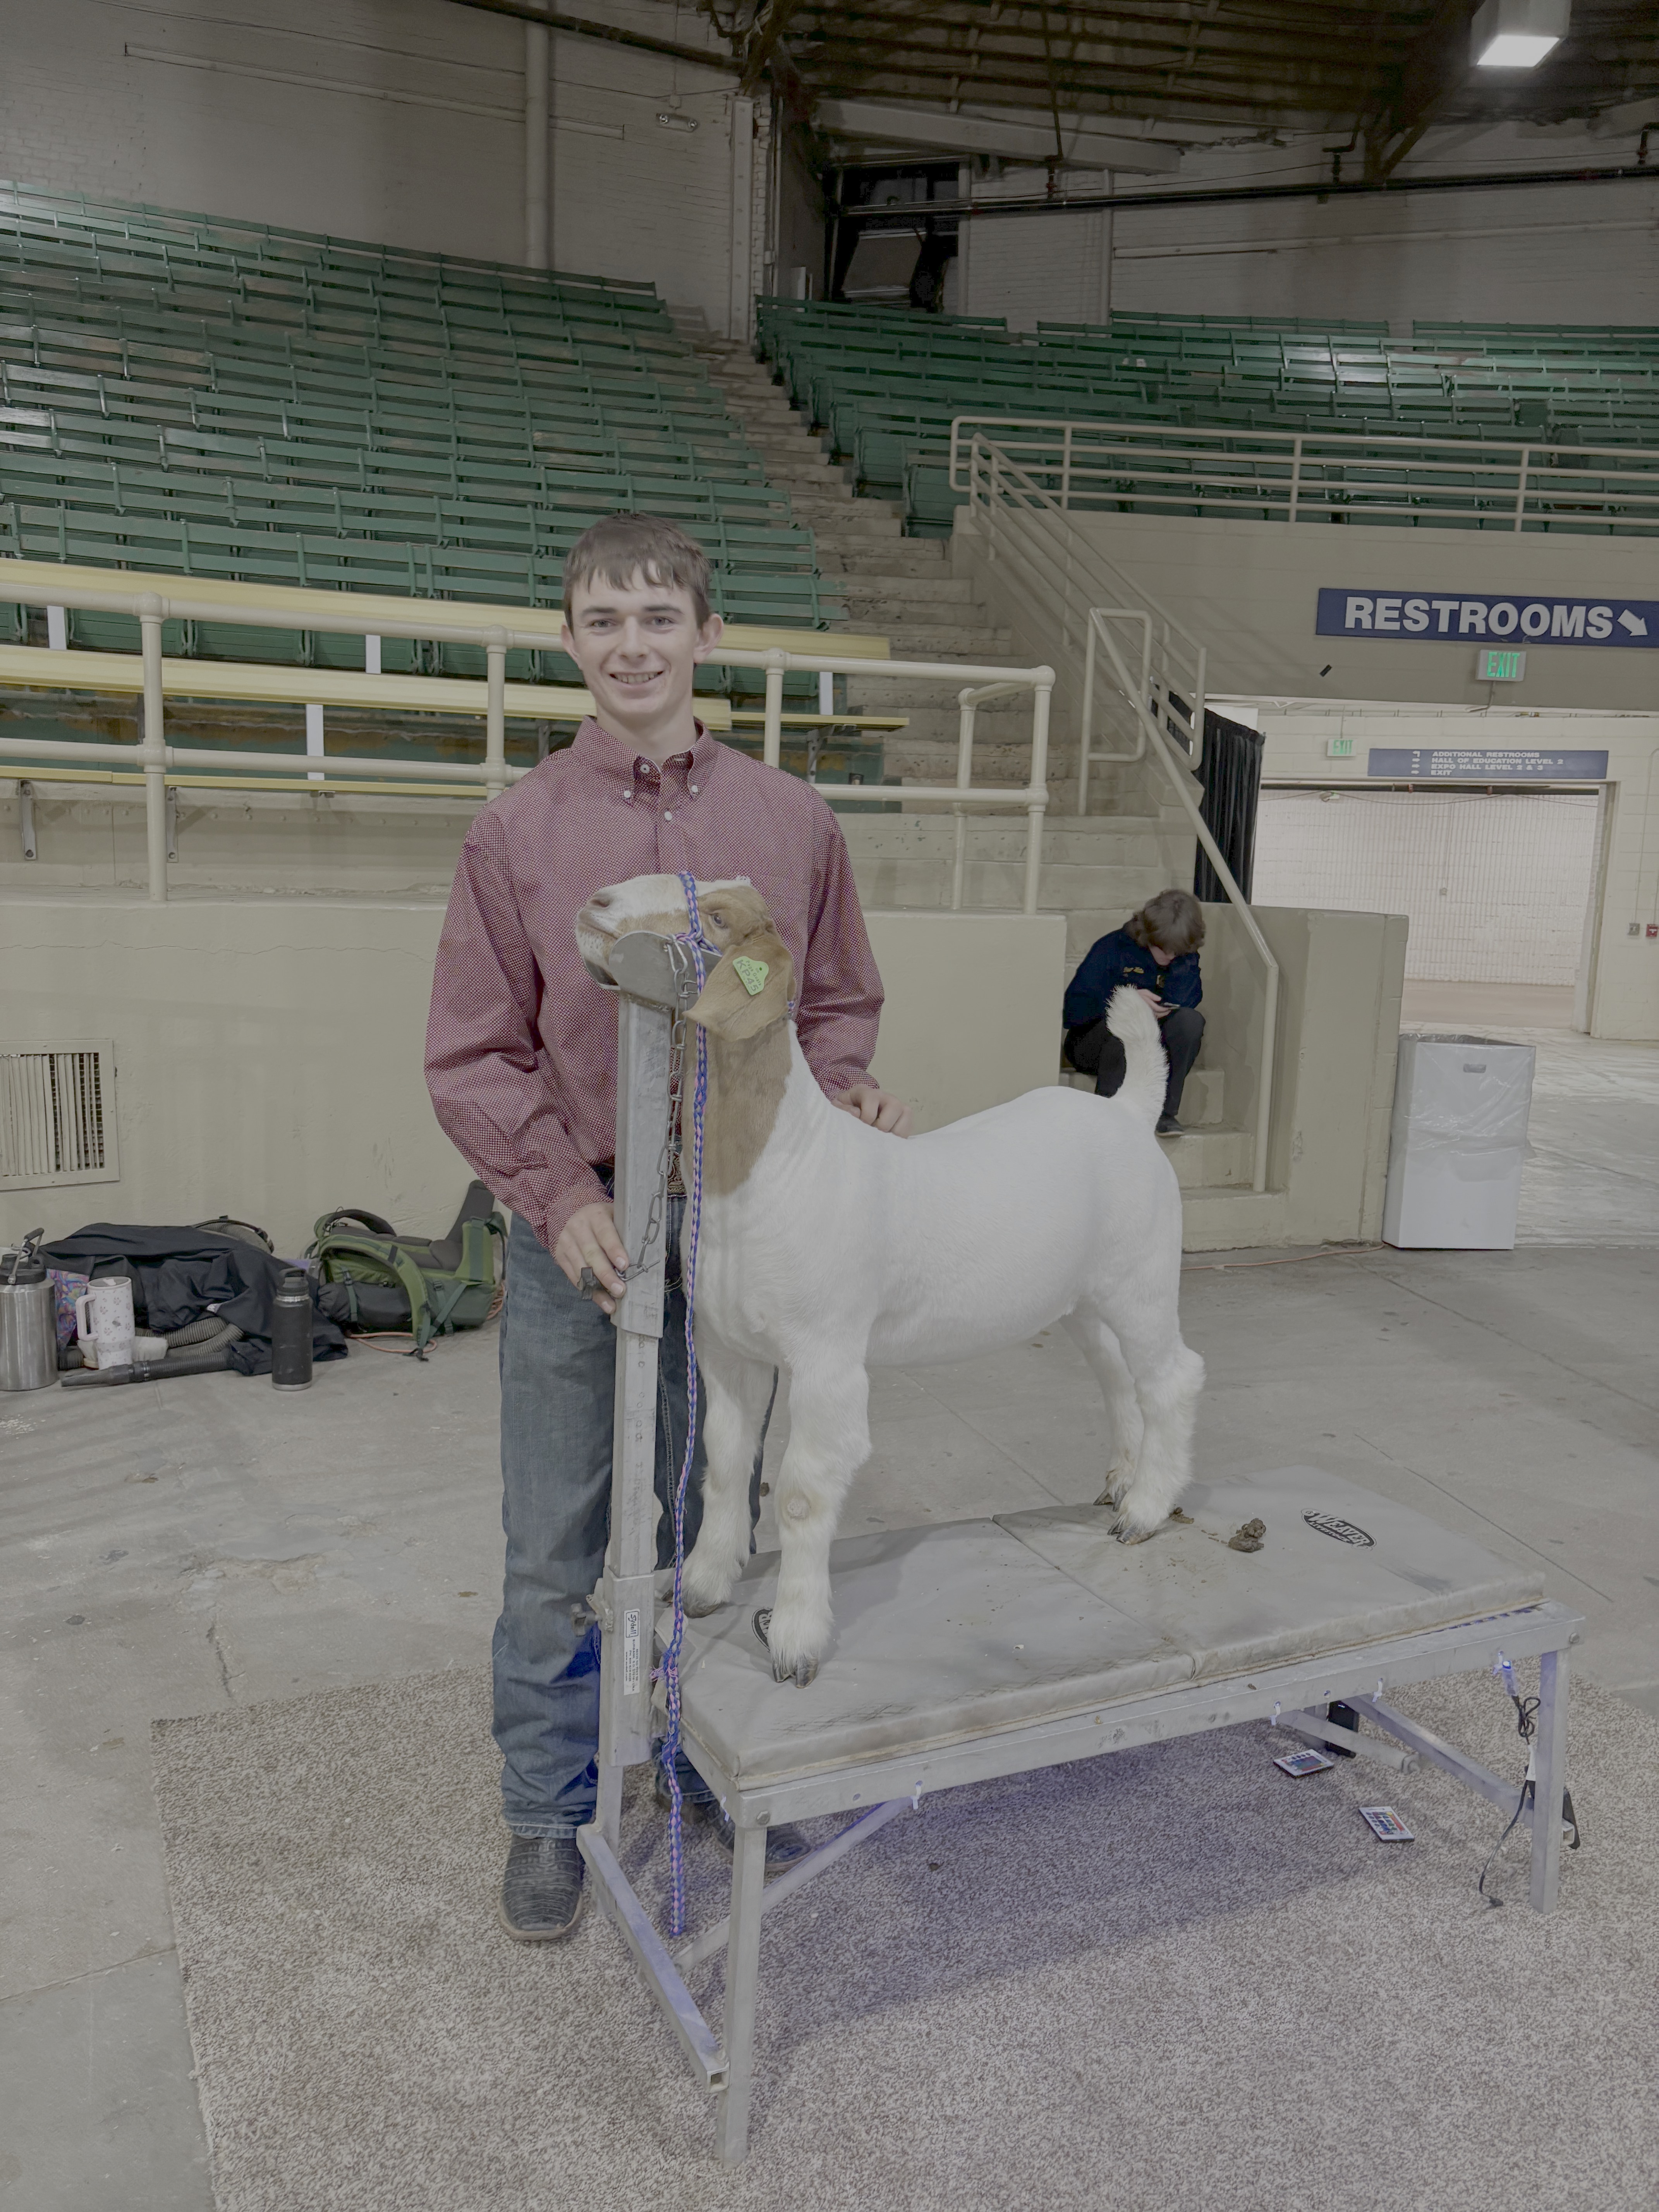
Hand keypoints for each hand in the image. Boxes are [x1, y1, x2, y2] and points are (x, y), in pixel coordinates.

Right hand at [553, 1201, 628, 1315]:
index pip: (605, 1233)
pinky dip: (587, 1291)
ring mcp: (566, 1243)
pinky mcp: (560, 1257)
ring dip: (596, 1289)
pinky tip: (600, 1300)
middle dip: (606, 1275)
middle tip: (620, 1290)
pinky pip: (573, 1277)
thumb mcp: (613, 1216)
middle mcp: (578, 1228)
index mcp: (596, 1216)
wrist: (568, 1213)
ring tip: (611, 1304)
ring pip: (581, 1269)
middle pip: (592, 1254)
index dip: (614, 1249)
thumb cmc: (601, 1219)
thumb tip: (649, 1255)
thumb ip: (625, 1232)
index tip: (624, 1265)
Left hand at [835, 1083, 912, 1136]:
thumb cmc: (847, 1113)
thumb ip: (843, 1111)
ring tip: (879, 1138)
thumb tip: (855, 1113)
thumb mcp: (840, 1109)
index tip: (859, 1127)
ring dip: (890, 1135)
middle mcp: (887, 1096)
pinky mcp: (906, 1118)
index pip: (871, 1103)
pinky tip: (887, 1140)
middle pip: (894, 1108)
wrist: (856, 1115)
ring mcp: (899, 1106)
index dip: (865, 1119)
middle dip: (881, 1127)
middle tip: (872, 1133)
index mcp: (868, 1092)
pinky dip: (898, 1139)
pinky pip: (908, 1131)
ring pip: (903, 1121)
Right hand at [1137, 989, 1170, 1015]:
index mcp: (1148, 1004)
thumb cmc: (1136, 995)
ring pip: (1155, 1017)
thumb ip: (1152, 995)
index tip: (1169, 1008)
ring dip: (1161, 1015)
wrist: (1127, 1000)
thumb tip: (1159, 999)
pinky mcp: (1143, 1015)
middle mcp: (1147, 1011)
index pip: (1158, 1009)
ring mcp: (1145, 1014)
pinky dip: (1156, 1016)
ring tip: (1165, 1012)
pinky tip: (1159, 1013)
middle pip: (1158, 1014)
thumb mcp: (1144, 992)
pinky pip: (1151, 1017)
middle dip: (1164, 1013)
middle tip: (1169, 1011)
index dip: (1164, 1009)